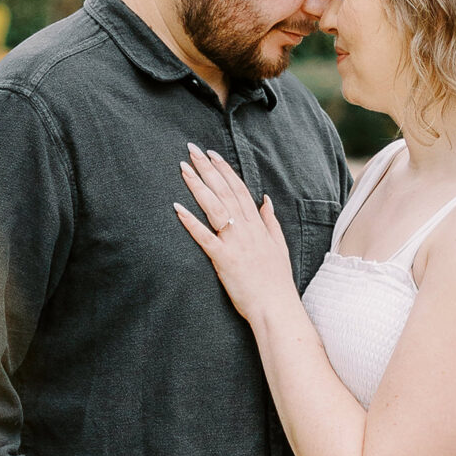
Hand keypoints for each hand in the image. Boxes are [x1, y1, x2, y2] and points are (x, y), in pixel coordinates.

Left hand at [173, 146, 295, 324]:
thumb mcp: (279, 246)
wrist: (276, 307)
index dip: (224, 170)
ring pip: (214, 207)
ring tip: (183, 168)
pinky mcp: (224, 259)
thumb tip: (266, 199)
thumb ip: (271, 221)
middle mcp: (246, 229)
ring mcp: (235, 243)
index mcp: (257, 225)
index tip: (211, 154)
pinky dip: (190, 221)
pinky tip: (177, 207)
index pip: (239, 189)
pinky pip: (204, 237)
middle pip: (224, 191)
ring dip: (198, 186)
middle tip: (191, 149)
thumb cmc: (276, 281)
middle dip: (207, 168)